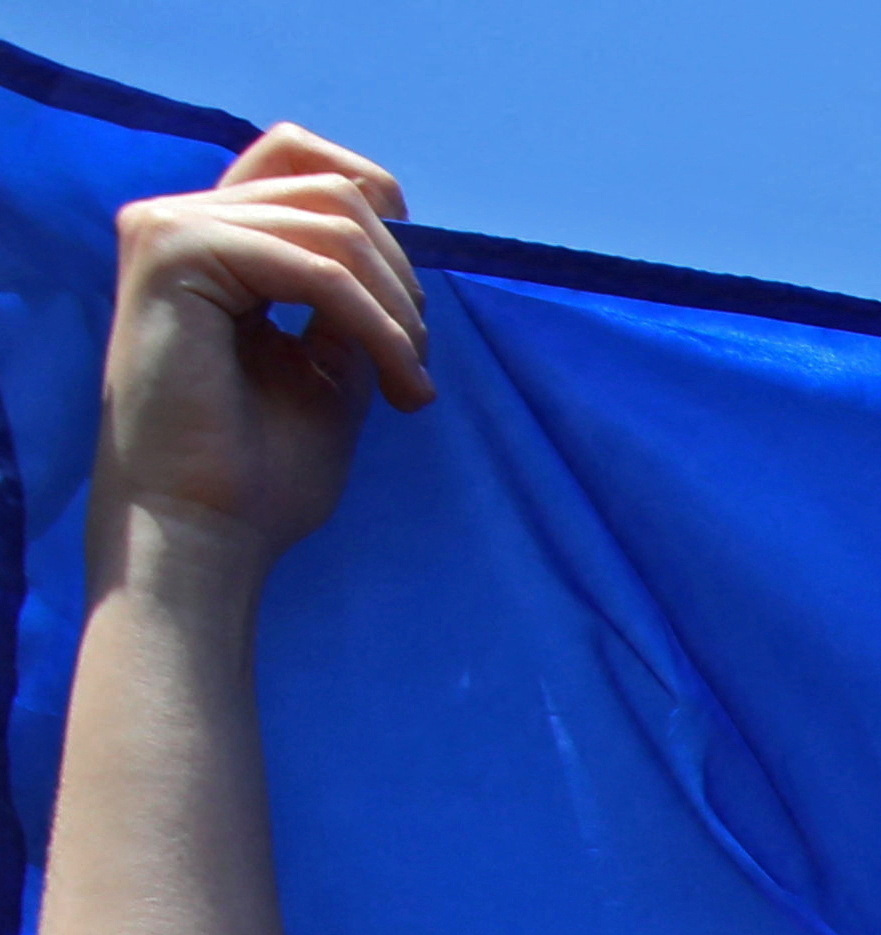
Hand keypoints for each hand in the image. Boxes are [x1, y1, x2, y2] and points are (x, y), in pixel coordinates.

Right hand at [92, 126, 434, 571]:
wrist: (206, 534)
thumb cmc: (259, 471)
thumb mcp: (327, 366)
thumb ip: (349, 301)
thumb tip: (396, 249)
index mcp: (212, 240)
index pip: (299, 156)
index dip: (374, 196)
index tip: (411, 291)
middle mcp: (178, 220)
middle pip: (330, 188)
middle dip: (401, 277)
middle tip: (414, 365)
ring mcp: (169, 230)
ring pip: (333, 221)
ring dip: (396, 309)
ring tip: (407, 382)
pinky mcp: (173, 254)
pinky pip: (315, 267)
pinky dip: (375, 325)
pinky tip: (397, 386)